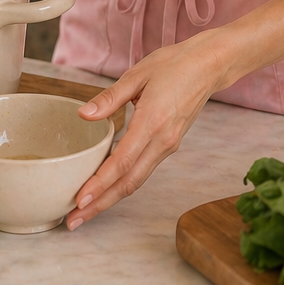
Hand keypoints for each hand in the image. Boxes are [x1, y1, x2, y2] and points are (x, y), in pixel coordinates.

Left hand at [64, 31, 231, 228]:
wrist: (209, 65)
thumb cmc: (174, 64)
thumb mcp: (137, 74)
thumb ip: (110, 98)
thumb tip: (83, 114)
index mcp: (152, 121)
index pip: (122, 162)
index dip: (99, 184)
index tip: (78, 199)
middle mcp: (162, 140)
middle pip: (128, 182)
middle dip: (100, 204)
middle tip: (74, 220)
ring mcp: (168, 145)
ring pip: (136, 180)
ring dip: (110, 198)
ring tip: (86, 209)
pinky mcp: (170, 144)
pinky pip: (144, 170)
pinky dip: (124, 183)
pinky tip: (107, 187)